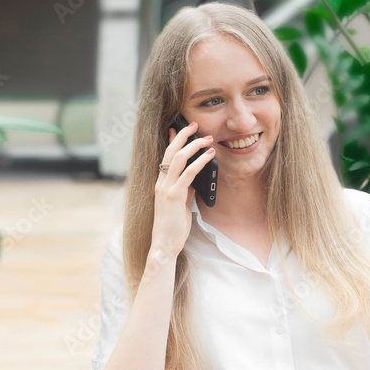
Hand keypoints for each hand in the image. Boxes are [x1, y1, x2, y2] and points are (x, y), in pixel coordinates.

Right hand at [151, 122, 215, 255]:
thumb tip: (195, 178)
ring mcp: (166, 188)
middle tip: (195, 125)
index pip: (165, 155)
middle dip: (183, 135)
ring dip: (194, 145)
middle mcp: (160, 182)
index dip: (172, 140)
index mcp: (160, 183)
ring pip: (178, 158)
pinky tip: (209, 156)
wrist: (164, 244)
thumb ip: (185, 189)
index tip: (179, 127)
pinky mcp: (174, 196)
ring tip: (208, 139)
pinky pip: (188, 173)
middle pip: (170, 151)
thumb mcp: (180, 204)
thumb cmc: (173, 226)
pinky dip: (200, 161)